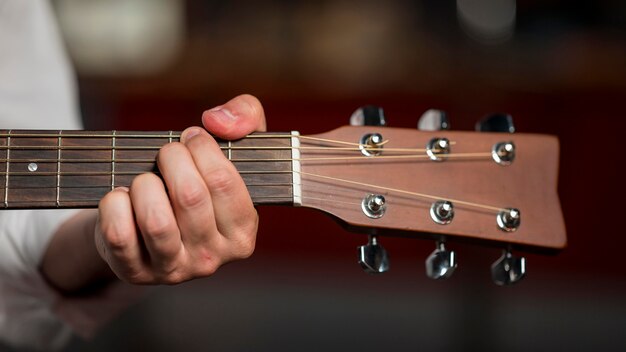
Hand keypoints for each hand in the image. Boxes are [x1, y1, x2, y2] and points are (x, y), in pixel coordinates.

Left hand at [95, 94, 265, 283]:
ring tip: (147, 179)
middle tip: (167, 152)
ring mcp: (174, 270)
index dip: (202, 148)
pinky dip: (114, 205)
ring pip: (156, 221)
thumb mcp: (232, 145)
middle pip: (190, 197)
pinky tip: (123, 198)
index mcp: (242, 233)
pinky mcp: (136, 273)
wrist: (154, 221)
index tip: (192, 137)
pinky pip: (119, 236)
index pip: (223, 182)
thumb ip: (246, 116)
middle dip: (171, 159)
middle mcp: (213, 259)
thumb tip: (216, 121)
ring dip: (144, 184)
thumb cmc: (199, 179)